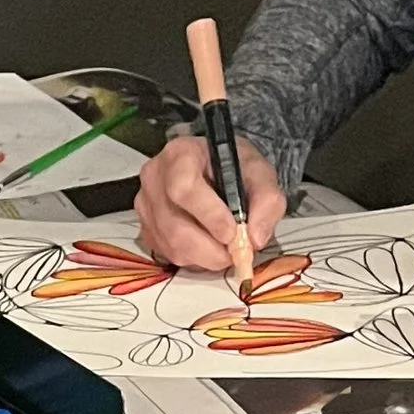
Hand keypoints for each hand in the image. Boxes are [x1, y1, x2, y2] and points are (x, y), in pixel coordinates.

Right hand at [133, 132, 287, 275]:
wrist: (215, 170)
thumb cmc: (233, 168)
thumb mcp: (260, 174)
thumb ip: (267, 201)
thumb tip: (255, 239)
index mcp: (180, 154)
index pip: (184, 188)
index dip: (209, 215)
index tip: (233, 233)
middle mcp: (155, 178)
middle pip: (175, 226)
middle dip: (210, 248)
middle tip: (234, 252)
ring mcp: (146, 205)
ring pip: (172, 246)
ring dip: (204, 257)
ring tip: (223, 248)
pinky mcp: (146, 229)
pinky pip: (168, 255)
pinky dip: (193, 260)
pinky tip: (206, 246)